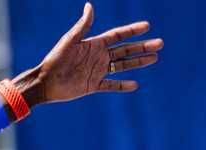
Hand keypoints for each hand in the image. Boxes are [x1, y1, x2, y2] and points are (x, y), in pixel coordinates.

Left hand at [15, 2, 162, 106]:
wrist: (44, 82)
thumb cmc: (55, 60)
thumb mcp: (70, 41)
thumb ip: (83, 26)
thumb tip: (89, 5)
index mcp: (94, 44)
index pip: (118, 35)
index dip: (132, 30)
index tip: (147, 26)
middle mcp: (98, 57)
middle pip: (125, 50)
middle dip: (142, 46)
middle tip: (160, 43)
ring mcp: (97, 71)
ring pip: (122, 65)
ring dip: (138, 62)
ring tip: (154, 58)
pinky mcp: (92, 85)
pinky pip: (111, 85)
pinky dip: (122, 85)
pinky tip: (135, 85)